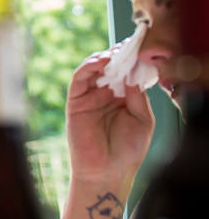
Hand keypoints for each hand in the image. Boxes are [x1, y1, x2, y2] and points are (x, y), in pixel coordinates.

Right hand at [66, 49, 154, 188]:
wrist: (108, 172)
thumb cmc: (128, 150)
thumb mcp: (143, 119)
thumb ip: (137, 96)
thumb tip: (131, 75)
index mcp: (122, 99)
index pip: (125, 73)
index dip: (131, 61)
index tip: (141, 49)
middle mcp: (104, 96)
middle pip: (109, 68)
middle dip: (118, 56)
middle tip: (129, 46)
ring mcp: (89, 98)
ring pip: (92, 70)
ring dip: (103, 58)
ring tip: (116, 53)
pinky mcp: (75, 103)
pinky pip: (78, 79)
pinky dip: (88, 66)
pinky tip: (101, 61)